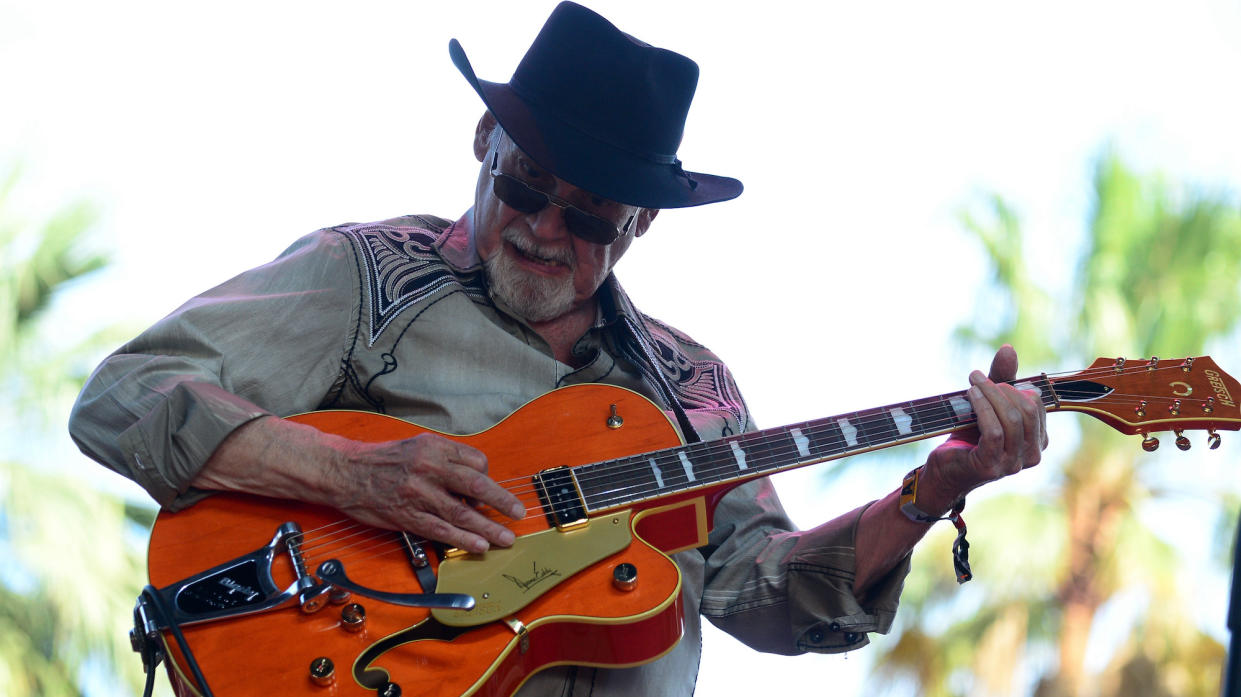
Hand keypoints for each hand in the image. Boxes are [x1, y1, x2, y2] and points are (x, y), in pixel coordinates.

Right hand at [325, 433, 525, 553]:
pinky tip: (479, 545)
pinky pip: (442, 530)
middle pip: (477, 487)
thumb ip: (446, 460)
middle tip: (518, 513)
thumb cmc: (384, 459)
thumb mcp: (418, 446)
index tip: (490, 491)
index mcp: (435, 448)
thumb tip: (473, 484)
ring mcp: (419, 494)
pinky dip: (463, 540)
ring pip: (462, 514)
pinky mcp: (408, 516)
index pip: (476, 462)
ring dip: (488, 528)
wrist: (346, 471)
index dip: (488, 478)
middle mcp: (430, 469)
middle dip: (502, 502)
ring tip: (505, 538)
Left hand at [919, 344, 1047, 512]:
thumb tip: (1008, 348)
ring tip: (972, 383)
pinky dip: (982, 408)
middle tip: (977, 379)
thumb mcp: (989, 406)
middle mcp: (1032, 455)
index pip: (1037, 403)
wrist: (944, 469)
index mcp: (1039, 441)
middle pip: (1026, 409)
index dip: (1014, 386)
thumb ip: (1002, 379)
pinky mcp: (991, 466)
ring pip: (1011, 420)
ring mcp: (1013, 464)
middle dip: (1001, 388)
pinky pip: (994, 431)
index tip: (990, 378)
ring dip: (989, 394)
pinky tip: (970, 395)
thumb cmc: (969, 437)